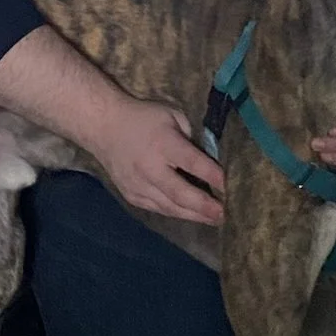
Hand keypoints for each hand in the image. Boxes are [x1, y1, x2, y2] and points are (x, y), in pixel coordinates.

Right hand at [85, 97, 224, 225]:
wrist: (104, 127)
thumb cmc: (144, 118)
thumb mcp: (173, 115)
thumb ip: (192, 135)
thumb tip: (212, 156)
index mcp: (163, 144)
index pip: (193, 164)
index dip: (213, 177)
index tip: (232, 187)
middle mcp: (150, 168)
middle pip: (181, 194)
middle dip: (205, 207)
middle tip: (226, 215)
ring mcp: (138, 185)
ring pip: (170, 207)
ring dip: (194, 216)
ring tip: (215, 220)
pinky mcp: (132, 195)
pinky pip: (158, 209)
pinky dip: (177, 214)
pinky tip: (193, 216)